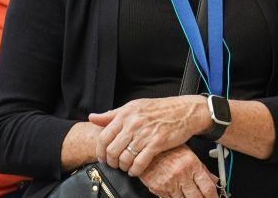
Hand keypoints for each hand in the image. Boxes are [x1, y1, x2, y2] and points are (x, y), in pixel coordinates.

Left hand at [89, 95, 207, 176]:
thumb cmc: (160, 109)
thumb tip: (92, 117)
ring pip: (124, 159)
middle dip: (111, 162)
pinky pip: (139, 163)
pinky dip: (135, 171)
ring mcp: (145, 134)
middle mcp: (133, 123)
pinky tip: (136, 170)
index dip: (100, 151)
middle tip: (115, 164)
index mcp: (126, 114)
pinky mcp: (156, 144)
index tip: (103, 157)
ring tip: (126, 167)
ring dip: (123, 167)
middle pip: (112, 150)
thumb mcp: (134, 106)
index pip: (103, 137)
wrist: (184, 111)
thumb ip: (112, 114)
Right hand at [138, 146, 218, 197]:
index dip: (214, 197)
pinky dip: (175, 197)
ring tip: (188, 194)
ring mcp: (170, 183)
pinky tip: (177, 192)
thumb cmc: (168, 148)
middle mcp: (181, 175)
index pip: (207, 187)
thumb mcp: (188, 153)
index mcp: (192, 164)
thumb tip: (214, 179)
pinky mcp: (159, 189)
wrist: (146, 147)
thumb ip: (202, 168)